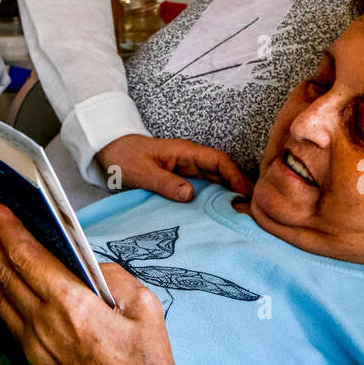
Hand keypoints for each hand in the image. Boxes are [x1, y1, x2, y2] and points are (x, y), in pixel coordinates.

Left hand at [0, 196, 187, 364]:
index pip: (25, 255)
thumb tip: (87, 267)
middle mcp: (43, 324)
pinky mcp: (34, 364)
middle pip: (4, 271)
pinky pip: (5, 319)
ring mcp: (34, 346)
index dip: (3, 226)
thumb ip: (111, 276)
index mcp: (70, 304)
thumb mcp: (142, 305)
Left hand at [95, 133, 252, 202]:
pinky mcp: (182, 178)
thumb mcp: (143, 172)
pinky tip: (220, 212)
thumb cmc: (126, 158)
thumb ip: (165, 183)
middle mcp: (191, 159)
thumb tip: (190, 195)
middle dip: (239, 187)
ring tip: (242, 214)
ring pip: (216, 180)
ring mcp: (187, 168)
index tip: (247, 193)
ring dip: (229, 194)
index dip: (235, 176)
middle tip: (252, 210)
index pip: (218, 161)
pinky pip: (204, 187)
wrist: (111, 151)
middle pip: (222, 171)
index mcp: (185, 152)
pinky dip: (215, 197)